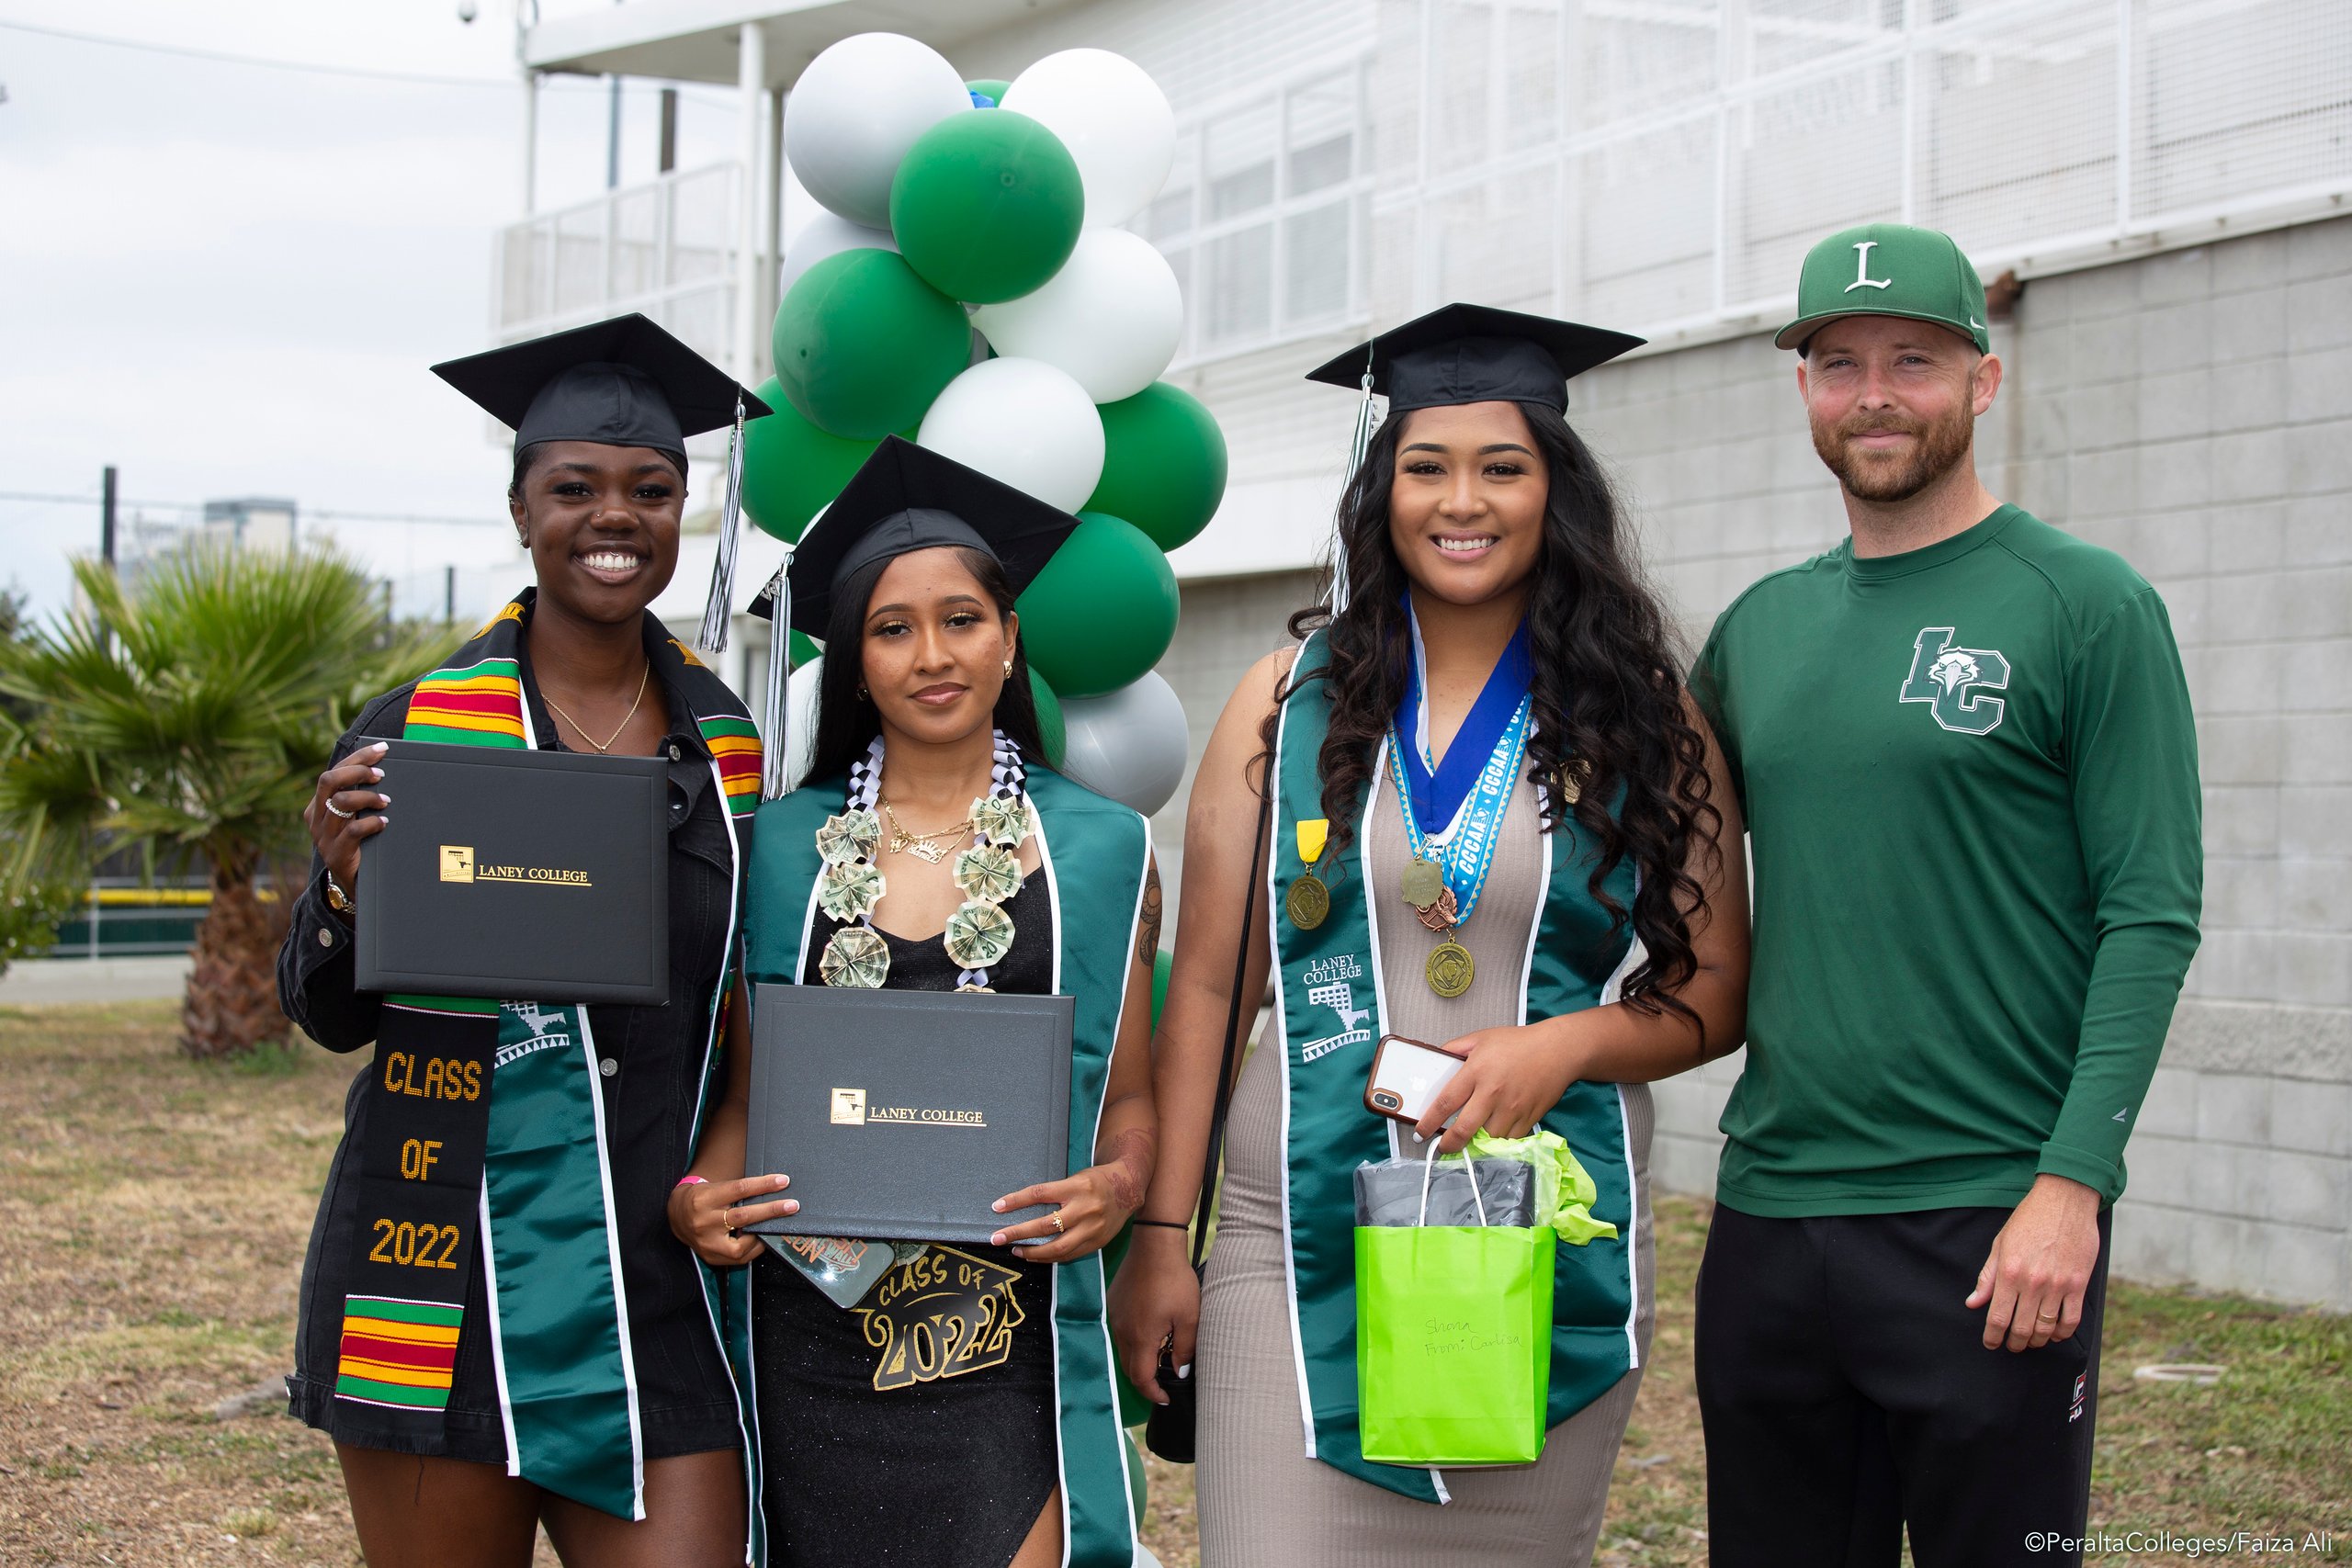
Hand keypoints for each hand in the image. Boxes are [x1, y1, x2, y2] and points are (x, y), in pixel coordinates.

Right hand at [304, 741, 390, 903]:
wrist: (351, 881)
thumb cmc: (358, 842)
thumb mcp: (354, 816)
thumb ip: (360, 796)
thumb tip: (384, 768)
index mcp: (319, 804)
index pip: (334, 771)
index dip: (358, 758)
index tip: (382, 749)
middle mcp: (316, 817)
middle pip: (329, 780)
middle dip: (357, 771)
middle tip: (381, 775)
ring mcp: (323, 836)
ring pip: (340, 802)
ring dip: (368, 797)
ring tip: (386, 801)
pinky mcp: (335, 853)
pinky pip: (353, 830)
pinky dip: (372, 822)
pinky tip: (384, 823)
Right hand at [667, 1173, 795, 1267]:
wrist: (676, 1216)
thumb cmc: (702, 1198)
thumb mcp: (715, 1187)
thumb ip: (739, 1191)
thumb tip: (772, 1188)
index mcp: (706, 1198)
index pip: (740, 1189)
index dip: (763, 1185)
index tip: (783, 1181)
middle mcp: (705, 1221)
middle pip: (743, 1216)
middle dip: (771, 1211)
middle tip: (792, 1205)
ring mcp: (707, 1242)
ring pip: (742, 1244)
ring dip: (764, 1234)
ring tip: (779, 1226)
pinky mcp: (710, 1256)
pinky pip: (738, 1257)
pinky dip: (754, 1248)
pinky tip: (762, 1239)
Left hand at [989, 1161, 1136, 1263]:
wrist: (1128, 1188)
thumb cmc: (1096, 1181)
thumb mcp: (1075, 1178)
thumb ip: (1055, 1193)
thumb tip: (1023, 1208)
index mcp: (1076, 1187)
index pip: (1040, 1194)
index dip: (1017, 1201)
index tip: (997, 1207)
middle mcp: (1085, 1208)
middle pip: (1045, 1225)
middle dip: (1018, 1233)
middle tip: (998, 1238)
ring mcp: (1092, 1228)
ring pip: (1057, 1247)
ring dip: (1032, 1252)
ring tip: (1016, 1250)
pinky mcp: (1097, 1242)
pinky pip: (1069, 1255)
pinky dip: (1050, 1257)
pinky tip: (1036, 1255)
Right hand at [1108, 1227, 1198, 1402]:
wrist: (1154, 1246)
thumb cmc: (1176, 1281)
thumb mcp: (1189, 1318)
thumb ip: (1184, 1349)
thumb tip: (1178, 1373)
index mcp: (1141, 1338)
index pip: (1141, 1378)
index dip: (1153, 1393)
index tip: (1166, 1398)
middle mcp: (1122, 1331)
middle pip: (1129, 1369)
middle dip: (1145, 1380)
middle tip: (1163, 1382)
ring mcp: (1115, 1317)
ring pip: (1124, 1351)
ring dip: (1139, 1360)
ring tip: (1159, 1357)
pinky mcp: (1114, 1304)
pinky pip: (1120, 1332)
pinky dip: (1133, 1342)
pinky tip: (1149, 1332)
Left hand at [1414, 1022, 1582, 1153]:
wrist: (1558, 1050)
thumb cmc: (1519, 1043)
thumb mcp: (1480, 1038)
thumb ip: (1454, 1049)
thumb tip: (1434, 1059)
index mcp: (1476, 1072)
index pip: (1446, 1102)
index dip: (1429, 1122)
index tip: (1420, 1131)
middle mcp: (1492, 1093)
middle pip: (1464, 1129)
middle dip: (1448, 1144)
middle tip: (1441, 1147)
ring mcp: (1512, 1108)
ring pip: (1487, 1139)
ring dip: (1475, 1144)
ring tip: (1466, 1142)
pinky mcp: (1528, 1118)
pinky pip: (1508, 1141)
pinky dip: (1497, 1143)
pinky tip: (1490, 1139)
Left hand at [1965, 1174, 2102, 1350]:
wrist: (2064, 1201)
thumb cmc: (2029, 1220)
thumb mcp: (2000, 1244)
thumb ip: (1987, 1277)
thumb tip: (1973, 1303)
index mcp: (2009, 1272)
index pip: (1998, 1317)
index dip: (1993, 1336)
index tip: (1991, 1343)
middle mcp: (2033, 1282)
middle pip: (2022, 1328)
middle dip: (2015, 1342)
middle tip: (2012, 1345)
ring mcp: (2058, 1285)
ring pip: (2047, 1328)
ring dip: (2038, 1340)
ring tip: (2032, 1341)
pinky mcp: (2079, 1284)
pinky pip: (2071, 1319)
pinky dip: (2062, 1333)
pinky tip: (2055, 1334)